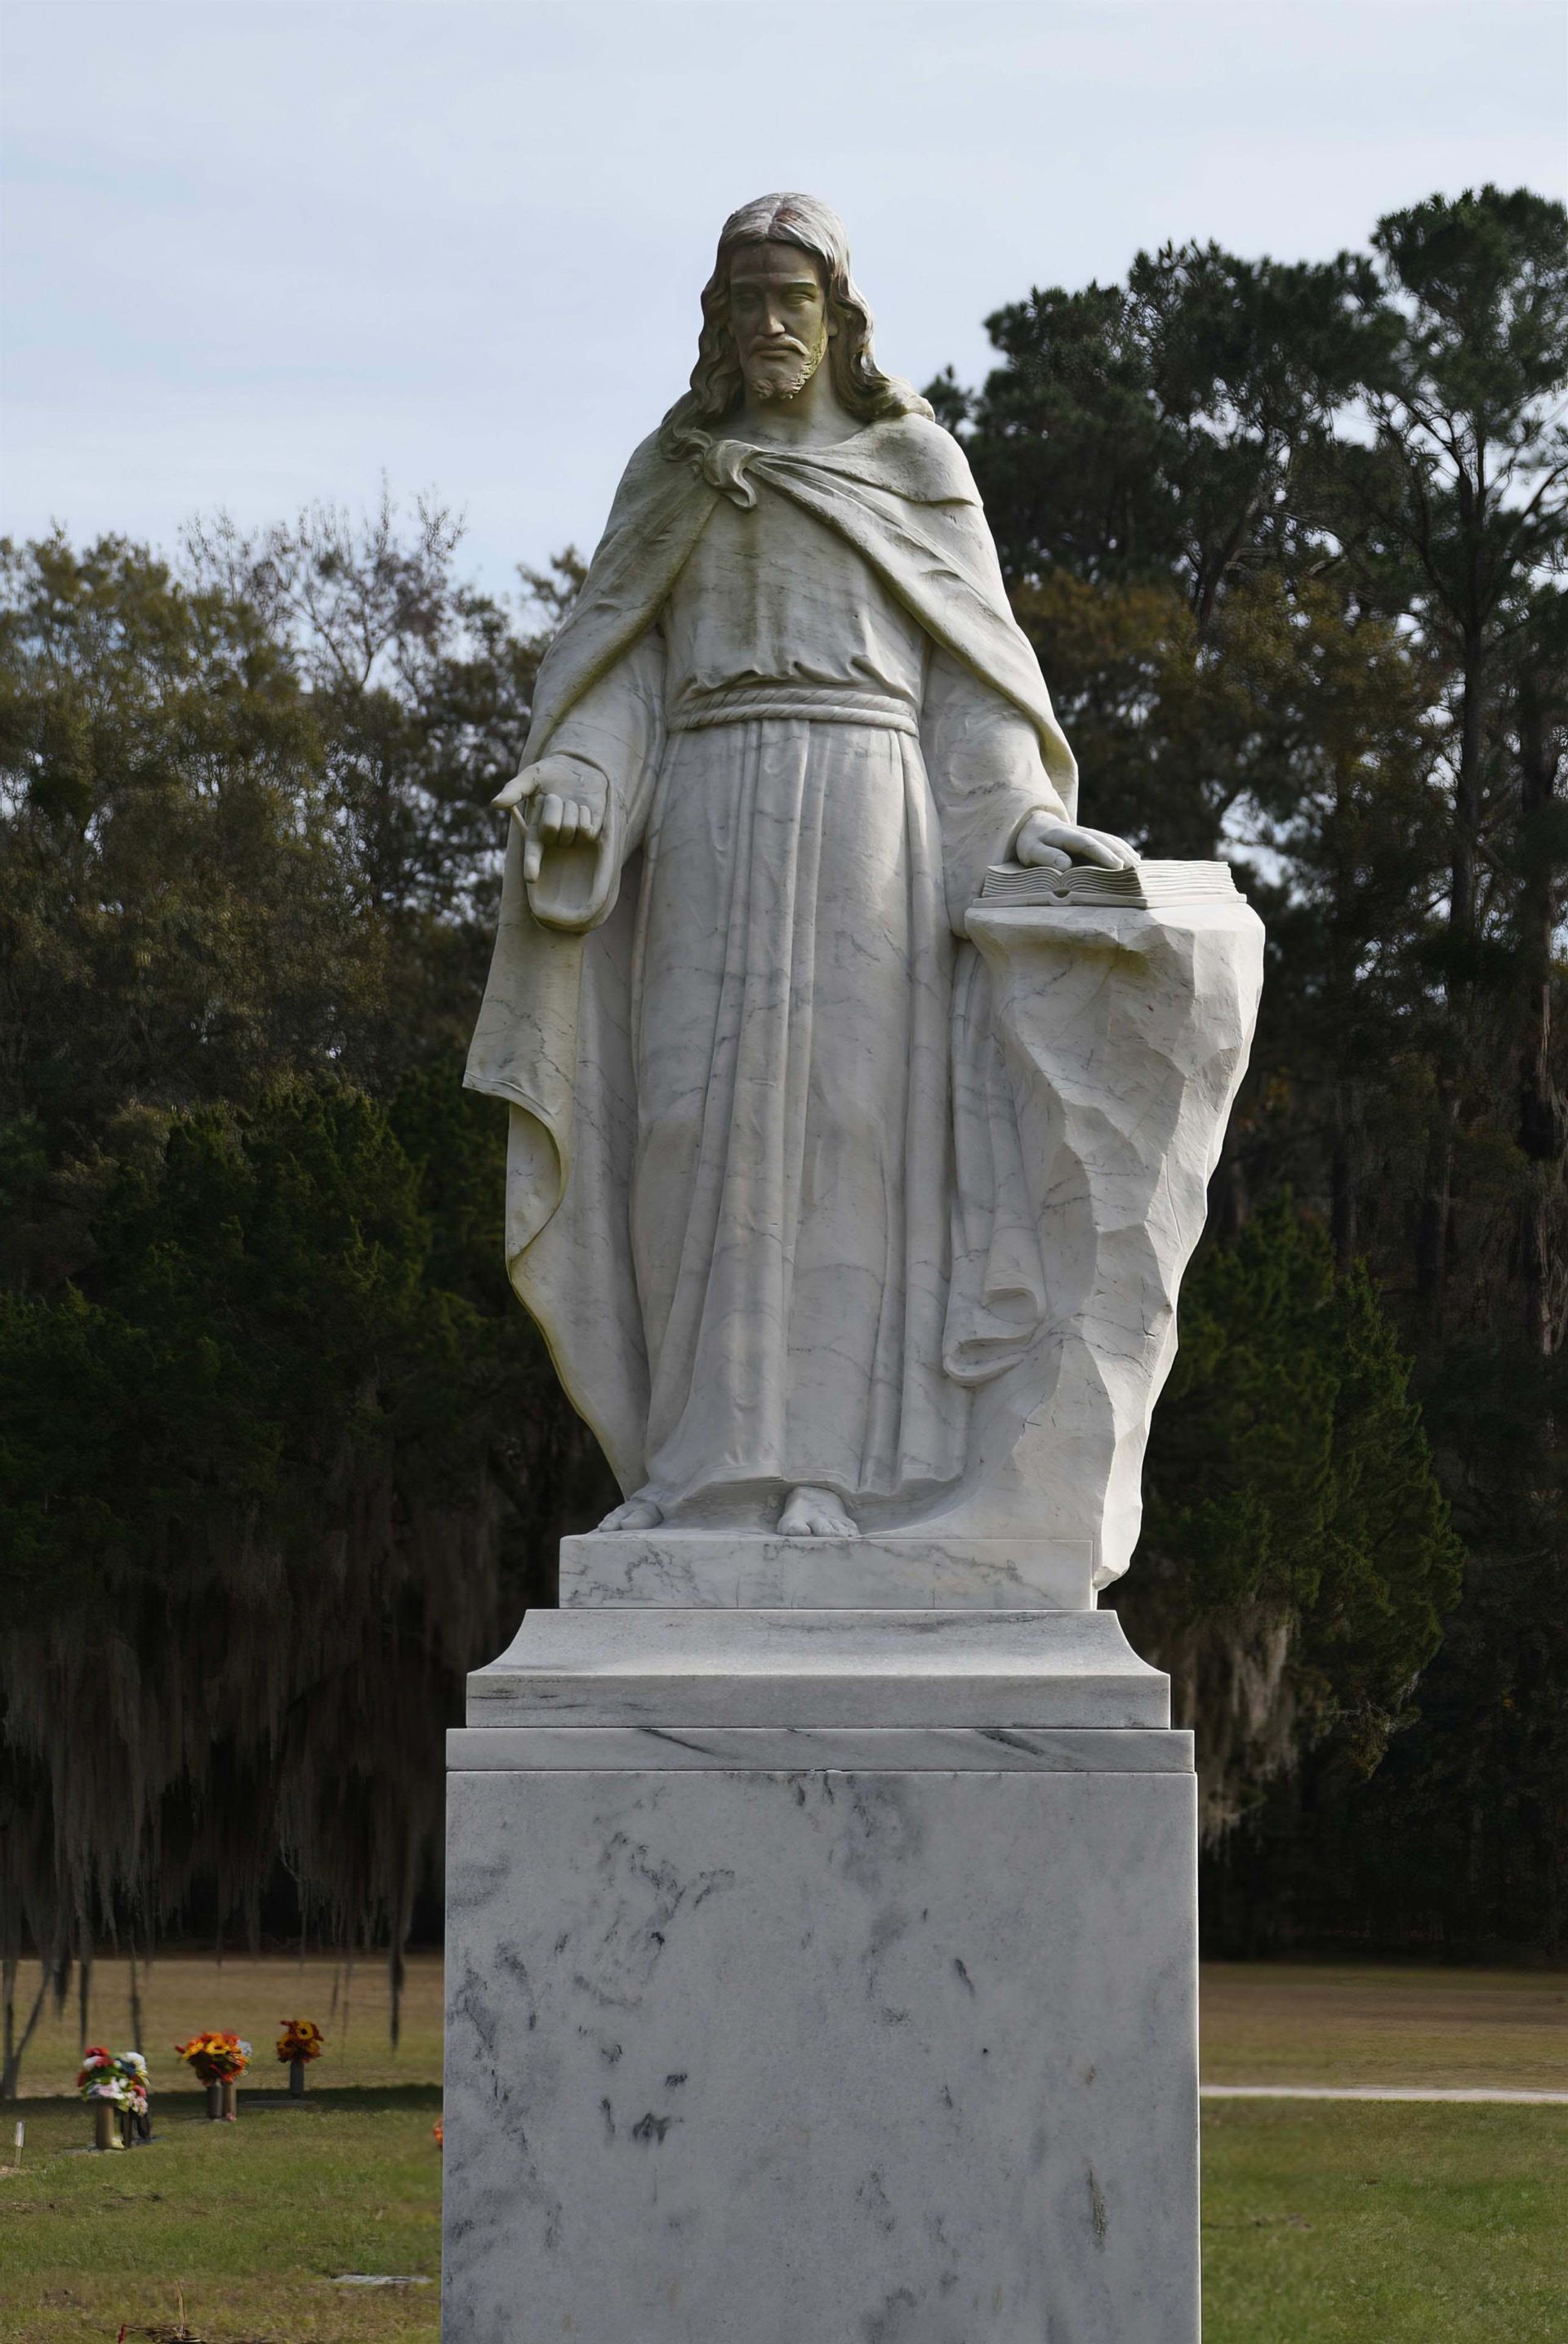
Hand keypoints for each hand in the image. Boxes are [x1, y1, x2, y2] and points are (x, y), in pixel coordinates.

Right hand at [494, 756, 608, 884]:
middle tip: (555, 796)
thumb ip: (514, 790)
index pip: (532, 852)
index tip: (531, 878)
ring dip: (570, 808)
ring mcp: (572, 838)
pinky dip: (584, 814)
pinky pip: (586, 830)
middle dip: (554, 807)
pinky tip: (583, 807)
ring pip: (570, 830)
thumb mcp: (531, 777)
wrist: (581, 768)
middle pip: (551, 830)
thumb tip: (495, 804)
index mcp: (535, 830)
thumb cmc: (551, 774)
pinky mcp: (590, 834)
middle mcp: (553, 838)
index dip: (531, 865)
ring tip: (569, 801)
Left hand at [1014, 813, 1136, 872]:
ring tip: (1139, 869)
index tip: (1117, 866)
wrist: (1035, 825)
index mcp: (1065, 835)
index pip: (1087, 843)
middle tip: (1135, 871)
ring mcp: (1090, 833)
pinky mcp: (1093, 838)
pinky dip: (1126, 851)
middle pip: (1105, 841)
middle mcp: (1081, 832)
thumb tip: (1065, 865)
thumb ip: (1047, 856)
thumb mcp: (1031, 850)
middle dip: (1121, 855)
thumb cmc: (1031, 843)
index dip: (1103, 854)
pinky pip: (1113, 843)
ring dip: (1127, 853)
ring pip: (1112, 841)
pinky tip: (1137, 861)